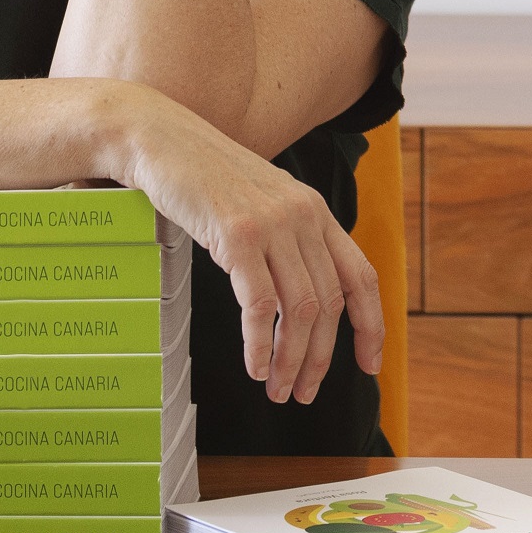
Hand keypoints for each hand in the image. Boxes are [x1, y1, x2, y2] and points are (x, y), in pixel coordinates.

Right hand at [105, 85, 382, 404]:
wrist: (160, 139)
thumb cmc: (203, 179)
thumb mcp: (260, 205)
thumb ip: (285, 241)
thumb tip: (300, 302)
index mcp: (315, 211)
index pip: (362, 277)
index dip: (371, 326)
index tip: (368, 365)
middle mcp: (304, 216)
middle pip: (330, 305)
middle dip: (320, 359)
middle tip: (301, 393)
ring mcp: (273, 224)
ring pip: (300, 311)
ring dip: (290, 360)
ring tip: (276, 389)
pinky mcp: (238, 235)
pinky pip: (261, 306)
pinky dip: (260, 345)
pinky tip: (254, 367)